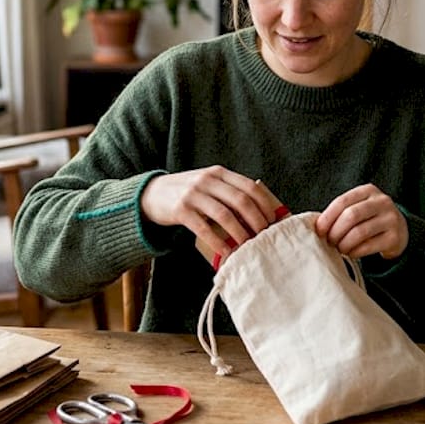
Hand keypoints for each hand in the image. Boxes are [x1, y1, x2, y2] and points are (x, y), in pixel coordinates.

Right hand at [140, 166, 282, 264]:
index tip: (272, 220)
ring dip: (239, 233)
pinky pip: (204, 228)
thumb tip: (258, 214)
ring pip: (224, 215)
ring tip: (247, 245)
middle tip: (263, 236)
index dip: (264, 204)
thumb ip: (228, 192)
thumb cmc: (188, 193)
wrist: (152, 194)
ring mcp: (193, 194)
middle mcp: (207, 180)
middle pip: (240, 200)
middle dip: (256, 220)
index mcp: (218, 173)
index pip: (249, 186)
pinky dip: (218, 241)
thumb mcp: (208, 184)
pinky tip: (226, 251)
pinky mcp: (180, 210)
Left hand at [315, 184, 407, 259]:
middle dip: (335, 232)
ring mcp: (391, 219)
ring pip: (359, 232)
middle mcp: (382, 202)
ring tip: (339, 248)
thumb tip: (317, 227)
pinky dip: (355, 252)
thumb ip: (341, 212)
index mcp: (368, 191)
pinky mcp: (395, 237)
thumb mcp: (358, 208)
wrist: (400, 231)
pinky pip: (369, 246)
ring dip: (344, 244)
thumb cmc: (370, 219)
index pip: (342, 201)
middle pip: (350, 216)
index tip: (319, 230)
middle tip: (329, 242)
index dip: (327, 217)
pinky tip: (351, 253)